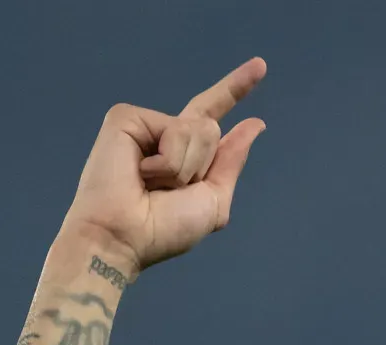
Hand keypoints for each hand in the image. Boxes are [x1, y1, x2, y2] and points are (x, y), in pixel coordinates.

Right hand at [58, 59, 267, 278]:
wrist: (125, 237)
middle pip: (212, 129)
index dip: (235, 90)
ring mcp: (145, 123)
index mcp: (184, 153)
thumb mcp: (212, 200)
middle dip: (201, 168)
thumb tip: (255, 124)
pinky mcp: (127, 117)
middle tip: (167, 191)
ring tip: (152, 184)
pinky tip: (140, 173)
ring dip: (184, 169)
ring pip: (198, 129)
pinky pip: (174, 130)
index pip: (212, 114)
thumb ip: (231, 161)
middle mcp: (164, 134)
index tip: (260, 66)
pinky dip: (167, 162)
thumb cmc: (163, 229)